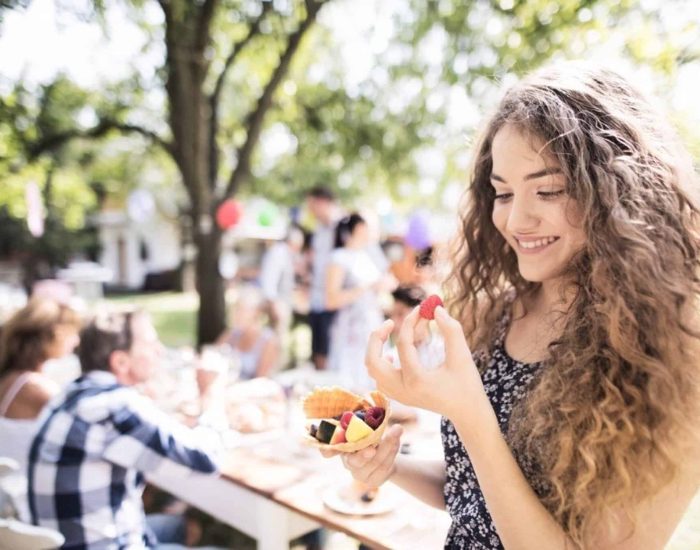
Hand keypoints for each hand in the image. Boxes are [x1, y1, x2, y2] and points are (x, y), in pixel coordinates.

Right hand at [319, 424, 402, 486]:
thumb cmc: (370, 432)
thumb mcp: (364, 422)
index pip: (327, 450)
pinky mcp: (372, 480)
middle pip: (353, 461)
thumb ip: (362, 416)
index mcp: (339, 446)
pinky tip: (396, 441)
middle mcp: (346, 461)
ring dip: (388, 445)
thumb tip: (370, 398)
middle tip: (372, 449)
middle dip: (363, 455)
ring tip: (397, 429)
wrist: (385, 453)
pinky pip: (384, 467)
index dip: (327, 450)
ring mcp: (358, 473)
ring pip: (374, 462)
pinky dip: (393, 452)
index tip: (328, 450)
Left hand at [365, 305, 488, 420]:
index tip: (420, 308)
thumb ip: (451, 329)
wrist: (468, 412)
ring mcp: (399, 395)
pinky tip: (394, 355)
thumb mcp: (462, 355)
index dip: (410, 322)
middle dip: (377, 338)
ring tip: (393, 335)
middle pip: (372, 361)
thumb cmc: (467, 383)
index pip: (403, 344)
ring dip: (378, 350)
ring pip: (373, 370)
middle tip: (389, 323)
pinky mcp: (400, 396)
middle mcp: (402, 390)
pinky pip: (379, 378)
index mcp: (417, 380)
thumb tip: (436, 309)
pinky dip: (382, 363)